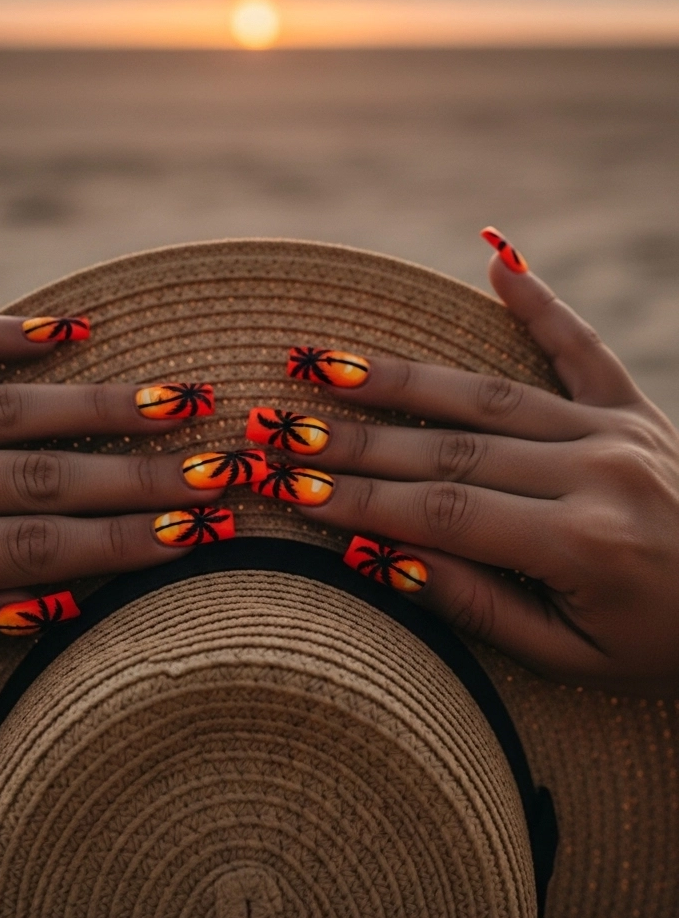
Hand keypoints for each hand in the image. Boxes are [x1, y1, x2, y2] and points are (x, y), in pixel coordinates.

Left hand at [0, 314, 227, 671]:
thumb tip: (54, 604)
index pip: (30, 548)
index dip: (117, 541)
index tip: (197, 529)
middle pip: (36, 478)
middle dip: (137, 477)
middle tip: (218, 470)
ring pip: (3, 408)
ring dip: (98, 406)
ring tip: (178, 401)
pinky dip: (1, 333)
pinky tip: (73, 330)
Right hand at [260, 236, 678, 693]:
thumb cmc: (661, 647)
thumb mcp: (575, 660)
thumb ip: (482, 607)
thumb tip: (383, 558)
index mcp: (582, 546)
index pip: (442, 514)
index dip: (358, 502)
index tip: (286, 489)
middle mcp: (597, 474)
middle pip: (451, 449)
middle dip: (354, 440)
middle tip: (277, 425)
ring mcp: (618, 431)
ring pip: (491, 393)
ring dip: (403, 376)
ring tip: (326, 359)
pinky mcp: (637, 407)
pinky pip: (581, 345)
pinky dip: (539, 300)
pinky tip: (496, 257)